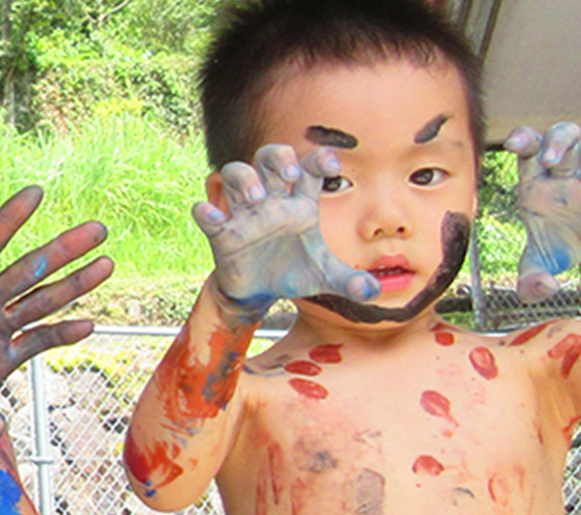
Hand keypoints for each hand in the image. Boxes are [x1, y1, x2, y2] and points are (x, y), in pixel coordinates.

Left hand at [0, 186, 114, 388]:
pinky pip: (36, 344)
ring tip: (107, 263)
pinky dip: (62, 336)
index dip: (12, 218)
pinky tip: (89, 325)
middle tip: (99, 228)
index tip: (36, 191)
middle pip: (31, 268)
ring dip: (75, 284)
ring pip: (43, 301)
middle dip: (64, 249)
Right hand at [193, 144, 376, 316]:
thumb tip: (374, 292)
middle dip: (278, 158)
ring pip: (236, 172)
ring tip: (257, 199)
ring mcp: (244, 212)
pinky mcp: (221, 232)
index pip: (310, 167)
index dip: (320, 158)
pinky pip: (206, 212)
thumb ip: (350, 280)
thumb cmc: (294, 272)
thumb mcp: (325, 276)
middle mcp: (271, 199)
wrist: (260, 293)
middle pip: (270, 156)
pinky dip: (206, 211)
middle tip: (289, 175)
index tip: (332, 167)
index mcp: (300, 203)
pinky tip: (214, 216)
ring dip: (245, 178)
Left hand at [504, 123, 580, 300]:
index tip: (513, 144)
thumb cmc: (559, 247)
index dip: (524, 139)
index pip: (530, 148)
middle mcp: (568, 174)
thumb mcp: (537, 267)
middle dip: (559, 142)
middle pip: (565, 136)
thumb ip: (530, 282)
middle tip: (553, 162)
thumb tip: (545, 288)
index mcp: (539, 182)